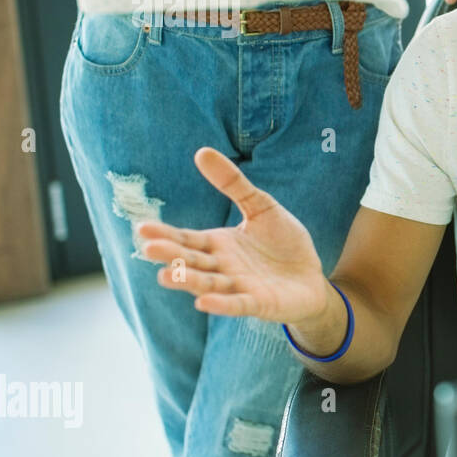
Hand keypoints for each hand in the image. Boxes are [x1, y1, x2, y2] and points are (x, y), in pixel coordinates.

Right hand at [136, 148, 330, 323]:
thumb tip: (202, 151)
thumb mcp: (261, 206)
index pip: (187, 239)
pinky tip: (204, 302)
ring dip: (189, 281)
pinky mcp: (260, 303)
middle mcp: (223, 267)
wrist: (313, 276)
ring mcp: (239, 287)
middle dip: (172, 257)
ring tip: (166, 276)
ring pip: (209, 284)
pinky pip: (238, 304)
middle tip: (148, 250)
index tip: (143, 229)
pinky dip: (222, 304)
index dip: (166, 235)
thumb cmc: (284, 243)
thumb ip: (234, 184)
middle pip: (193, 261)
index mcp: (218, 244)